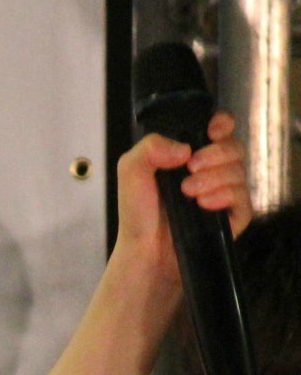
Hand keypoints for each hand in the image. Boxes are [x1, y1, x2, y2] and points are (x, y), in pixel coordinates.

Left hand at [113, 109, 250, 287]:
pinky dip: (225, 196)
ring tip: (188, 192)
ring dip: (215, 177)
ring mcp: (224, 193)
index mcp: (191, 154)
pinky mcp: (232, 217)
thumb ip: (150, 147)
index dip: (223, 123)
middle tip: (190, 168)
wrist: (143, 251)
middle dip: (216, 153)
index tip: (211, 130)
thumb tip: (185, 148)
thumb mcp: (131, 171)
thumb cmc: (138, 214)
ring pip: (239, 171)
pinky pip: (243, 198)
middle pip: (235, 146)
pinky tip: (204, 204)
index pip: (220, 128)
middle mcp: (211, 170)